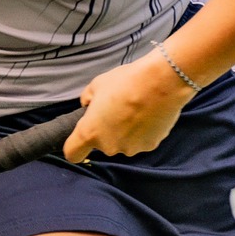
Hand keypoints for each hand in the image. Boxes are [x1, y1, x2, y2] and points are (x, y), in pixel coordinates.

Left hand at [65, 51, 196, 162]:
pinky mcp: (150, 146)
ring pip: (122, 143)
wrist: (161, 82)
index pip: (73, 154)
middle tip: (115, 111)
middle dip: (105, 131)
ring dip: (125, 132)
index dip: (75, 147)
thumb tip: (89, 106)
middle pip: (101, 145)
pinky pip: (140, 141)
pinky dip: (142, 132)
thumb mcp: (96, 85)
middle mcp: (108, 146)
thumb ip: (87, 100)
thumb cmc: (125, 82)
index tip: (80, 139)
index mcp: (89, 133)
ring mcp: (130, 148)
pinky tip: (147, 115)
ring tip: (134, 111)